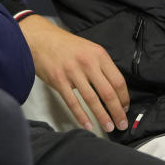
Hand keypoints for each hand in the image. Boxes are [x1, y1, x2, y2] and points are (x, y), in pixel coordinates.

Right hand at [20, 15, 129, 132]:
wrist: (39, 38)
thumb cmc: (64, 45)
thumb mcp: (88, 48)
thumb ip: (100, 65)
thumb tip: (114, 89)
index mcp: (98, 54)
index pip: (118, 80)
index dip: (124, 98)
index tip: (125, 108)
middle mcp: (87, 62)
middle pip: (108, 92)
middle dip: (117, 112)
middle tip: (121, 124)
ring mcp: (72, 71)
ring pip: (91, 100)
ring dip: (102, 117)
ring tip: (108, 127)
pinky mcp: (58, 80)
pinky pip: (73, 102)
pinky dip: (81, 116)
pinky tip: (88, 124)